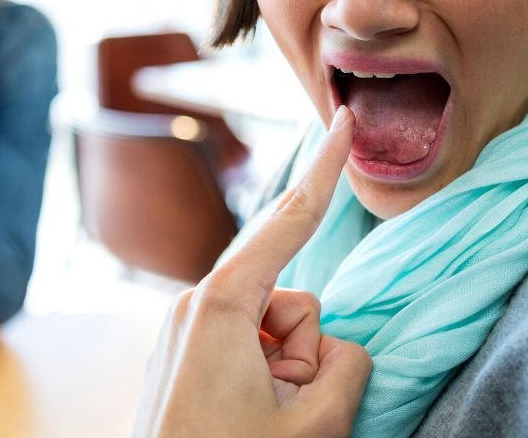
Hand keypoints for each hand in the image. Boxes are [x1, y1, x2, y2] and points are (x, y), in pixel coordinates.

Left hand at [134, 106, 370, 437]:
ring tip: (261, 423)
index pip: (288, 223)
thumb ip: (346, 365)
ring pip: (272, 331)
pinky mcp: (180, 357)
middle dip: (304, 350)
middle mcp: (192, 307)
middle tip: (283, 411)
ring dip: (284, 376)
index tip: (341, 120)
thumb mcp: (314, 423)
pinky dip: (262, 381)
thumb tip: (332, 349)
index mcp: (219, 307)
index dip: (326, 171)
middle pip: (290, 299)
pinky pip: (245, 350)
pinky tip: (245, 422)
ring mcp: (182, 333)